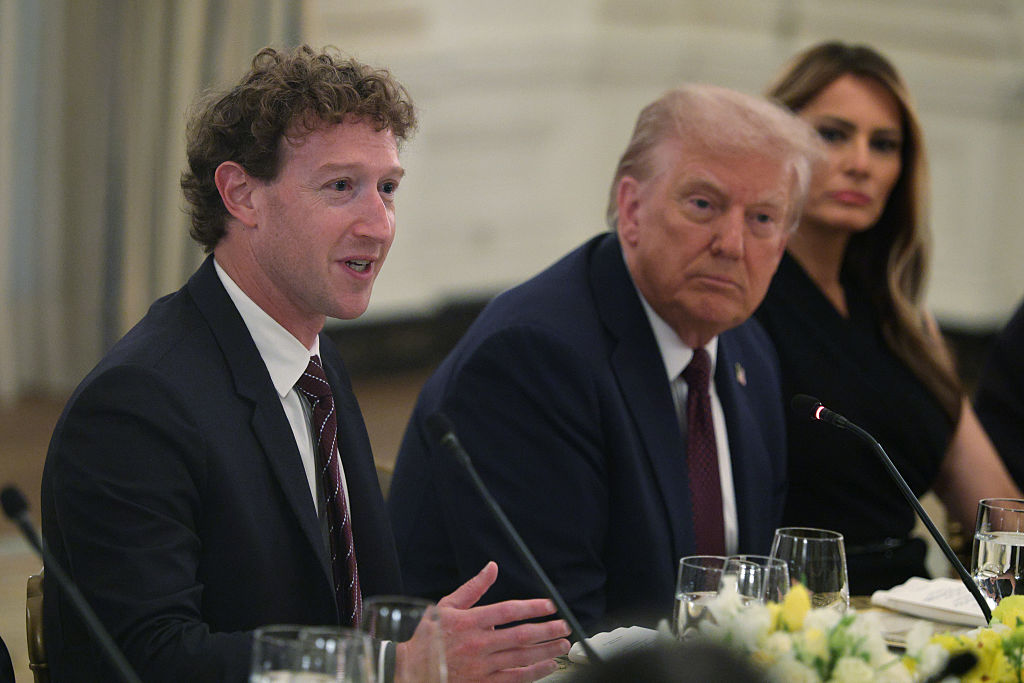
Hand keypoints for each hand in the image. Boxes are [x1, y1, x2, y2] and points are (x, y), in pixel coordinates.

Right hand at [400, 561, 570, 682]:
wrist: (411, 669)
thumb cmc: (429, 636)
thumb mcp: (446, 605)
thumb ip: (473, 587)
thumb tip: (492, 567)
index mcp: (470, 621)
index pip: (508, 611)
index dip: (532, 607)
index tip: (549, 605)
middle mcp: (478, 644)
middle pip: (520, 636)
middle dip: (547, 630)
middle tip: (564, 626)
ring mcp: (482, 666)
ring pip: (521, 658)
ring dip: (546, 651)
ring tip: (563, 644)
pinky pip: (514, 679)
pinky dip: (534, 673)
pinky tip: (548, 665)